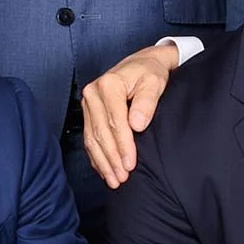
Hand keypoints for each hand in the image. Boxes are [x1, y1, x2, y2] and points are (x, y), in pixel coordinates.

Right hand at [80, 43, 180, 188]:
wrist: (143, 63)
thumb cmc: (150, 72)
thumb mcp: (155, 82)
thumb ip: (146, 102)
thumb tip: (137, 124)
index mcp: (109, 84)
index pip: (115, 122)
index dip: (123, 146)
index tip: (130, 164)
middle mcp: (93, 93)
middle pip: (101, 133)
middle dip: (111, 158)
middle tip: (121, 178)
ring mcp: (88, 103)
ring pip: (92, 138)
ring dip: (102, 161)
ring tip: (113, 179)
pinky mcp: (88, 111)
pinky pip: (89, 137)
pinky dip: (96, 156)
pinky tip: (104, 169)